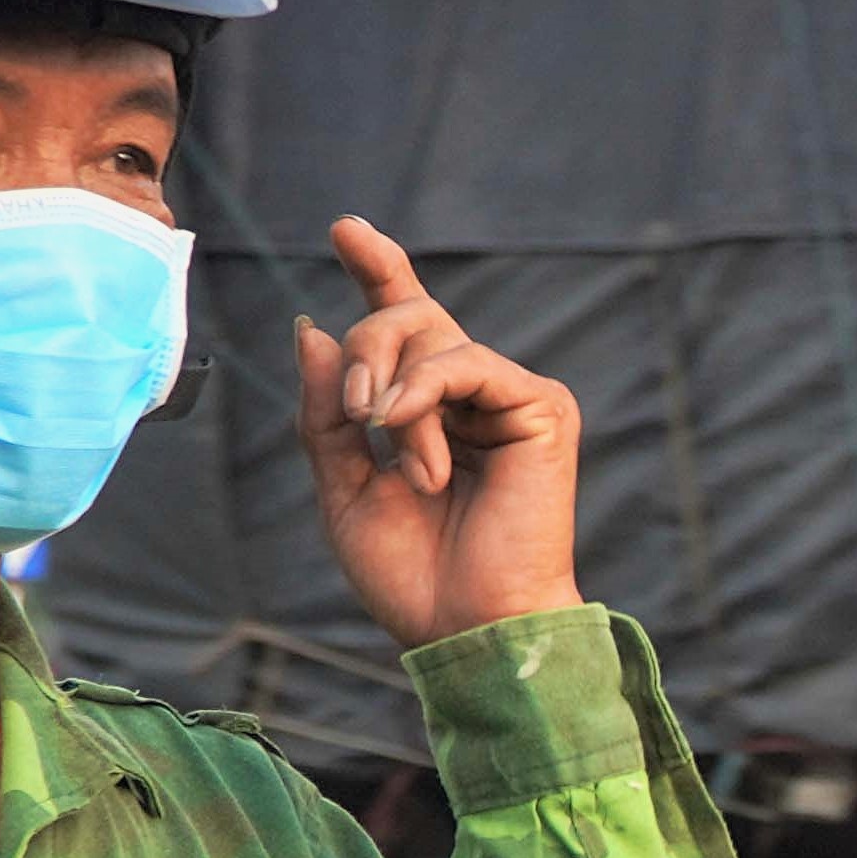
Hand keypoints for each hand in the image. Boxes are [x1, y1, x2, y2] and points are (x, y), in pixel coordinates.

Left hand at [290, 216, 584, 644]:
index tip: (344, 229)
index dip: (377, 270)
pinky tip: (416, 446)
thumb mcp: (342, 486)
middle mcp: (474, 396)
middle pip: (406, 316)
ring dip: (390, 392)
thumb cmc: (411, 575)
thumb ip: (327, 411)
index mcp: (431, 412)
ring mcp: (511, 398)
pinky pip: (467, 363)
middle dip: (365, 349)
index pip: (404, 323)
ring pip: (430, 334)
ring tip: (391, 451)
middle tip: (356, 414)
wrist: (465, 629)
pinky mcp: (542, 408)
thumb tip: (314, 326)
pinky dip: (425, 396)